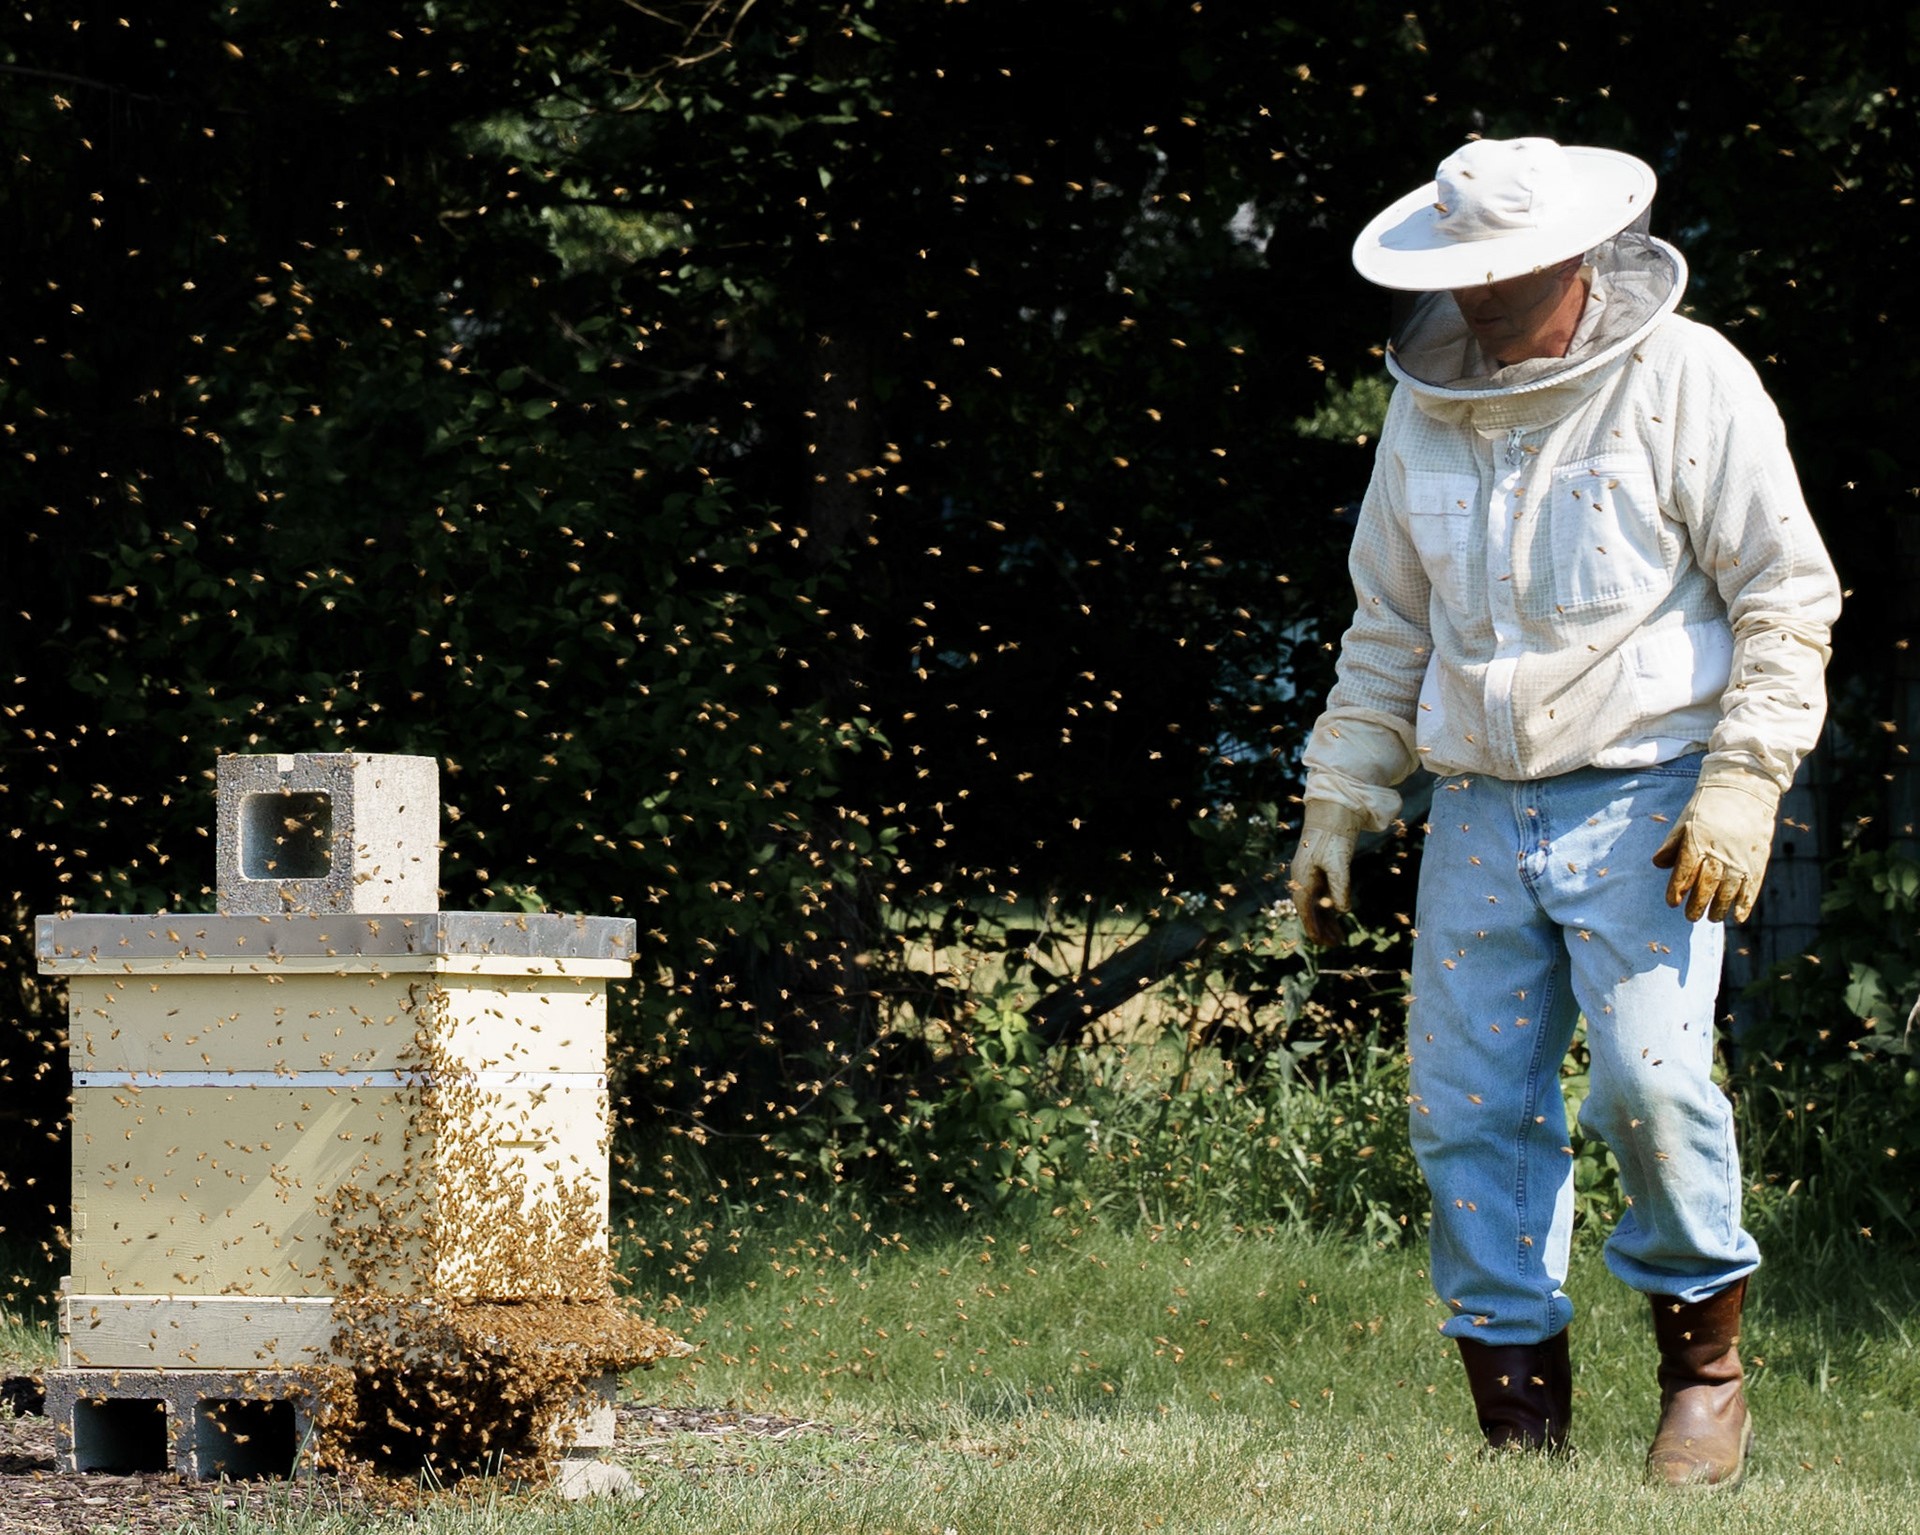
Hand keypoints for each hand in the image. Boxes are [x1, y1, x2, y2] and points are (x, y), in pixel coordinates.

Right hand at [1288, 802, 1361, 946]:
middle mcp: (1302, 878)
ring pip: (1314, 904)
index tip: (1324, 944)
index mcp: (1303, 878)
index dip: (1314, 929)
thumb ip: (1341, 887)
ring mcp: (1308, 873)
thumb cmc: (1335, 835)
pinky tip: (1337, 914)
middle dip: (1321, 928)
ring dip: (1324, 919)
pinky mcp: (1317, 868)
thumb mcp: (1340, 862)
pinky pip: (1319, 894)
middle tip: (1336, 943)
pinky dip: (1327, 907)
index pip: (1305, 911)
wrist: (1332, 809)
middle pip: (1308, 911)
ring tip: (1338, 935)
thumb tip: (1343, 911)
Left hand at [1650, 772, 1780, 923]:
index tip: (1672, 902)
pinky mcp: (1758, 860)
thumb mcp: (1684, 820)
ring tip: (1711, 918)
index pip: (1684, 873)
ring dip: (1719, 908)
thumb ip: (1672, 844)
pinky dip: (1744, 905)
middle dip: (1696, 905)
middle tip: (1690, 917)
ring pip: (1728, 892)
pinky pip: (1751, 888)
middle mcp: (1719, 853)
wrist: (1745, 787)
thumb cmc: (1709, 804)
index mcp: (1698, 842)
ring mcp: (1740, 858)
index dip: (1677, 890)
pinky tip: (1738, 918)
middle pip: (1705, 887)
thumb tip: (1659, 865)